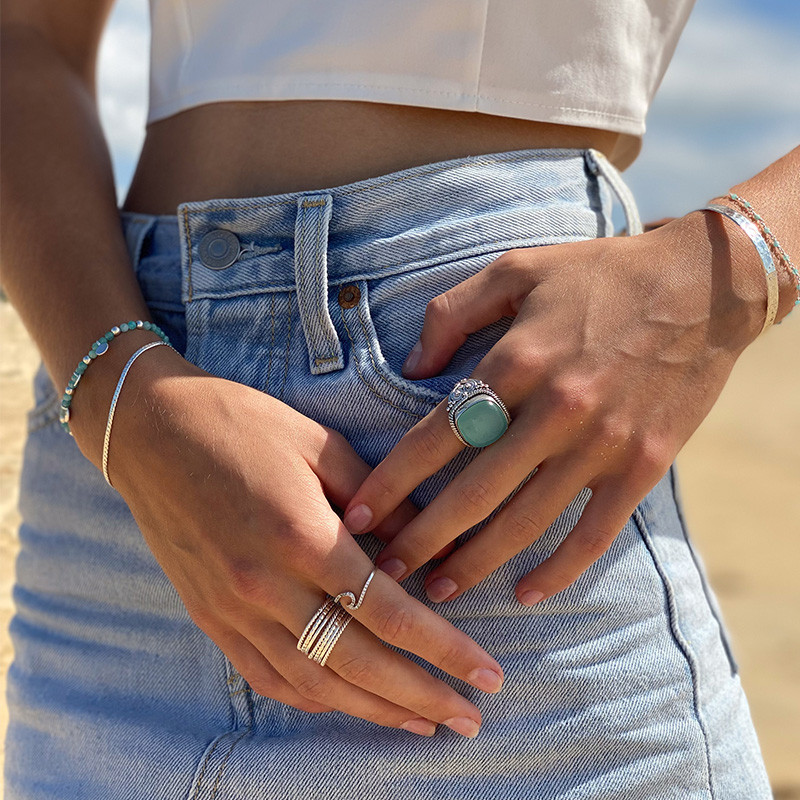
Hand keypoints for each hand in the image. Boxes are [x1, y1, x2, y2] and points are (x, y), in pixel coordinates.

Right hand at [98, 346, 504, 738]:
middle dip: (421, 697)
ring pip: (314, 683)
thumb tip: (425, 547)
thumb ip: (378, 501)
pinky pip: (268, 677)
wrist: (151, 432)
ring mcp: (233, 610)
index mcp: (302, 535)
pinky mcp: (211, 619)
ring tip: (422, 725)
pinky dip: (315, 700)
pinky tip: (349, 705)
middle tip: (470, 720)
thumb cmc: (242, 424)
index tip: (486, 673)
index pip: (388, 611)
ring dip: (373, 711)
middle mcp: (266, 586)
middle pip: (358, 663)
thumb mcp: (321, 444)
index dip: (444, 649)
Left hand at [342, 211, 766, 605]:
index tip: (358, 517)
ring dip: (476, 564)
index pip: (436, 436)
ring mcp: (601, 443)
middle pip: (472, 493)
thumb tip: (413, 365)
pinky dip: (559, 570)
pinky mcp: (641, 465)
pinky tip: (525, 593)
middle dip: (421, 540)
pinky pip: (594, 532)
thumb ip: (454, 311)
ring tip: (438, 592)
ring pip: (525, 522)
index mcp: (516, 360)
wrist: (701, 288)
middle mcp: (554, 409)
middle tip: (384, 573)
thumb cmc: (599, 276)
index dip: (391, 483)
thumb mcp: (517, 268)